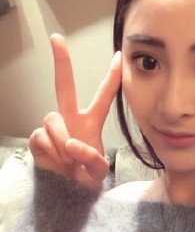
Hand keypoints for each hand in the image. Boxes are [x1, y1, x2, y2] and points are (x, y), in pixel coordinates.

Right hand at [29, 34, 121, 188]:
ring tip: (69, 159)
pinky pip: (42, 138)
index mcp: (91, 122)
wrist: (67, 193)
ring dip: (62, 143)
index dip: (112, 76)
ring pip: (53, 121)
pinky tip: (57, 162)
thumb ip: (92, 160)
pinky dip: (52, 153)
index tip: (118, 55)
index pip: (104, 96)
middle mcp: (71, 119)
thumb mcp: (98, 172)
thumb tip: (72, 143)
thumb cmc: (86, 176)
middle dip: (62, 62)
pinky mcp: (37, 138)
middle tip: (56, 38)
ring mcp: (53, 127)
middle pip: (64, 86)